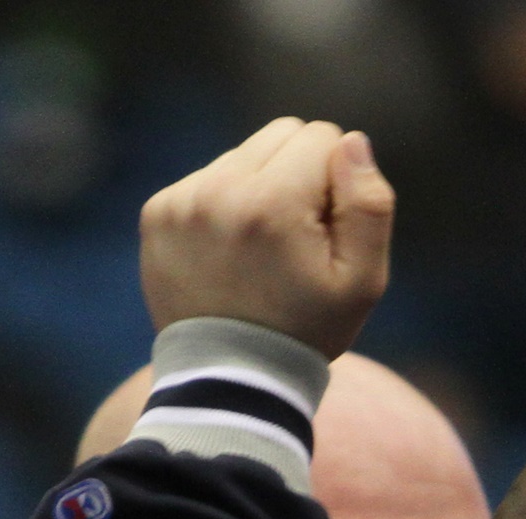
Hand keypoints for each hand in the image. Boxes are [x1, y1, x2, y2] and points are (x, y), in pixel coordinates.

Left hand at [138, 117, 395, 359]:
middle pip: (281, 134)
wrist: (227, 379)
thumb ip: (369, 203)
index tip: (322, 233)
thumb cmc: (305, 330)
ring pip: (243, 155)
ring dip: (259, 189)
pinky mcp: (156, 212)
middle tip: (292, 240)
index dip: (336, 183)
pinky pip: (207, 178)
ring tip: (258, 251)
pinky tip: (228, 254)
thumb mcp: (362, 281)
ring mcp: (180, 201)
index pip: (323, 136)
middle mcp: (218, 191)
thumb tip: (351, 141)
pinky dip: (224, 205)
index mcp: (271, 203)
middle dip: (298, 176)